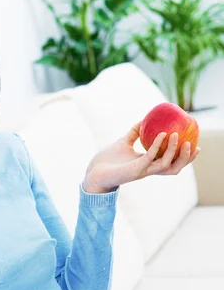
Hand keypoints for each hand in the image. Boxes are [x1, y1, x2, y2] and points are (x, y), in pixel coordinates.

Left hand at [82, 121, 200, 193]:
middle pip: (174, 168)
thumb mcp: (124, 142)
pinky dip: (157, 146)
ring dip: (173, 151)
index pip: (171, 162)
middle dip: (186, 158)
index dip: (185, 156)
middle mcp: (148, 169)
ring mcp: (142, 171)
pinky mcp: (135, 170)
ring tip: (177, 136)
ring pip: (166, 164)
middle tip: (193, 144)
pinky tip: (162, 134)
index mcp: (148, 164)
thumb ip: (135, 132)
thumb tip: (144, 118)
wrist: (94, 171)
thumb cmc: (108, 159)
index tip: (195, 143)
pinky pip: (150, 158)